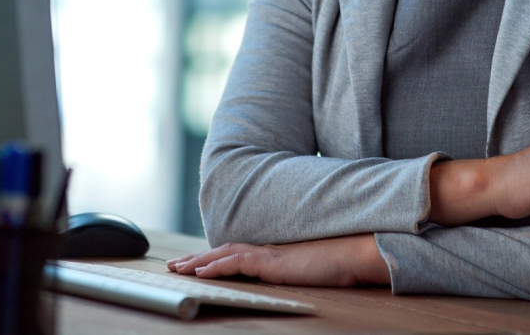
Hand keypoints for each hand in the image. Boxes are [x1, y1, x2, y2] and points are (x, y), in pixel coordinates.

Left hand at [167, 234, 389, 286]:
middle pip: (222, 252)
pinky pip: (237, 263)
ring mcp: (268, 255)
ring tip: (178, 269)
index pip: (234, 253)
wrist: (355, 253)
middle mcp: (266, 251)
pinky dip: (216, 267)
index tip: (192, 263)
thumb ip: (291, 272)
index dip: (212, 257)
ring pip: (224, 255)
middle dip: (196, 258)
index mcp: (272, 254)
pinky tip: (201, 273)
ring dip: (198, 262)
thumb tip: (282, 279)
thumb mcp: (307, 271)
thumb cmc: (338, 263)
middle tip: (174, 265)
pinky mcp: (272, 262)